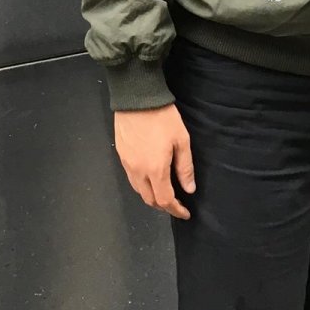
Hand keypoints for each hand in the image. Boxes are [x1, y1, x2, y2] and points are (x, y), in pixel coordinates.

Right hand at [114, 104, 194, 218]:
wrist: (136, 96)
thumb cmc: (162, 117)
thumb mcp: (181, 140)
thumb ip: (185, 167)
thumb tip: (189, 189)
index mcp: (155, 169)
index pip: (165, 200)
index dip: (176, 210)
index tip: (185, 212)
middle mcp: (138, 170)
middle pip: (149, 199)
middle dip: (163, 206)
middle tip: (176, 203)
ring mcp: (127, 163)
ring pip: (138, 190)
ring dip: (151, 196)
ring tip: (163, 191)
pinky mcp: (120, 154)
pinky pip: (131, 177)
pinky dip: (142, 184)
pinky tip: (149, 176)